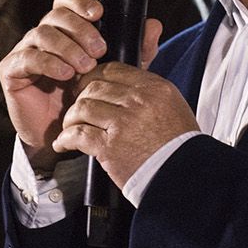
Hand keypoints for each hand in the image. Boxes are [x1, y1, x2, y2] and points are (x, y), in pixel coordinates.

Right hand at [0, 0, 161, 175]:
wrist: (63, 135)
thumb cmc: (87, 99)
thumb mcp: (117, 73)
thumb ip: (136, 50)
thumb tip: (154, 25)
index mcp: (65, 29)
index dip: (79, 0)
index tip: (99, 12)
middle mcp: (43, 35)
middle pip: (56, 14)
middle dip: (80, 29)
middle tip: (99, 49)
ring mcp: (26, 50)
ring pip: (42, 33)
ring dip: (67, 47)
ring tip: (85, 67)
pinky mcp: (12, 70)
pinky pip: (28, 57)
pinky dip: (49, 63)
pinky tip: (65, 75)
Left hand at [55, 62, 198, 186]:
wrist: (184, 177)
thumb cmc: (179, 147)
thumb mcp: (173, 108)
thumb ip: (148, 95)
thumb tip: (122, 89)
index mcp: (155, 88)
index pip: (114, 70)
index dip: (93, 77)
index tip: (86, 86)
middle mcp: (139, 101)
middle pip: (95, 87)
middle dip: (79, 97)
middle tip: (75, 109)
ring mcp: (124, 123)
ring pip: (82, 108)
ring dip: (70, 118)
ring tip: (69, 127)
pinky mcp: (111, 148)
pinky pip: (78, 134)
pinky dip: (66, 138)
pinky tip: (63, 144)